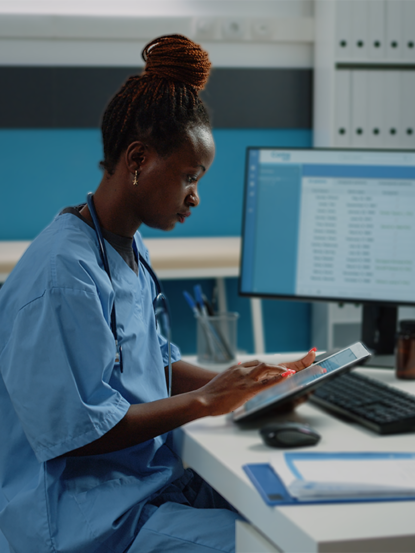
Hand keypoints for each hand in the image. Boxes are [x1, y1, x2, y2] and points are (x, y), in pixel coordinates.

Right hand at [194, 349, 315, 416]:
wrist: (205, 399)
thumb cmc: (211, 394)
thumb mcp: (222, 380)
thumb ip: (231, 376)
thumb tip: (237, 372)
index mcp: (235, 368)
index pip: (254, 363)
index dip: (265, 365)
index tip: (272, 368)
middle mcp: (241, 370)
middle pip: (262, 364)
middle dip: (275, 366)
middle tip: (285, 370)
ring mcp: (245, 379)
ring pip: (266, 369)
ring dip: (279, 370)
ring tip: (288, 373)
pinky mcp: (248, 389)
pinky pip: (266, 382)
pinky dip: (278, 379)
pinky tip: (286, 377)